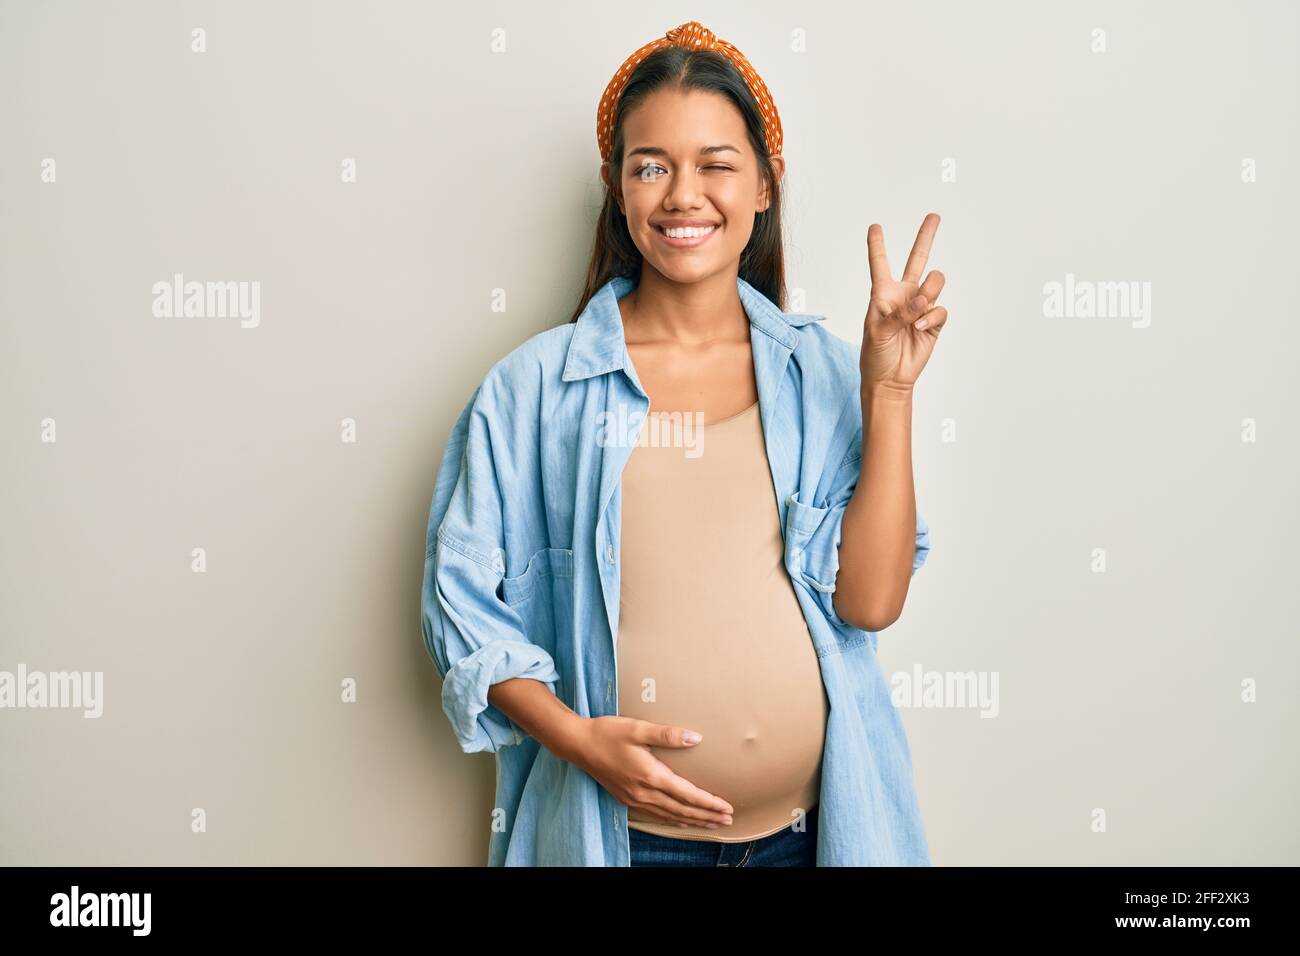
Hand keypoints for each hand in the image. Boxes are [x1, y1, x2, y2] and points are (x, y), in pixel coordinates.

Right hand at [568, 716, 734, 828]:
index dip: (709, 803)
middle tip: (727, 820)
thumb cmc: (607, 733)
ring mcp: (634, 799)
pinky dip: (673, 820)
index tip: (727, 807)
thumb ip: (668, 734)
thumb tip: (696, 738)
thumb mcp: (638, 728)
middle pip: (682, 810)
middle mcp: (644, 793)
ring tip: (711, 824)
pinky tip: (681, 820)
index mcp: (651, 776)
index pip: (688, 795)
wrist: (578, 744)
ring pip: (670, 816)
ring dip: (693, 821)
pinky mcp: (627, 798)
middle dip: (707, 816)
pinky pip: (656, 815)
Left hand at [860, 213, 949, 393]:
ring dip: (929, 291)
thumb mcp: (877, 331)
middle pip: (917, 259)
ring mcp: (921, 306)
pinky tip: (920, 327)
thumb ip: (899, 313)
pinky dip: (931, 317)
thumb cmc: (875, 354)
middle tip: (934, 216)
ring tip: (917, 312)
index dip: (877, 245)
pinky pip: (941, 308)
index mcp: (882, 293)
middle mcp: (904, 295)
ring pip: (934, 281)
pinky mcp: (934, 320)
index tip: (875, 226)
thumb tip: (922, 300)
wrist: (890, 378)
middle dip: (926, 236)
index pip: (880, 264)